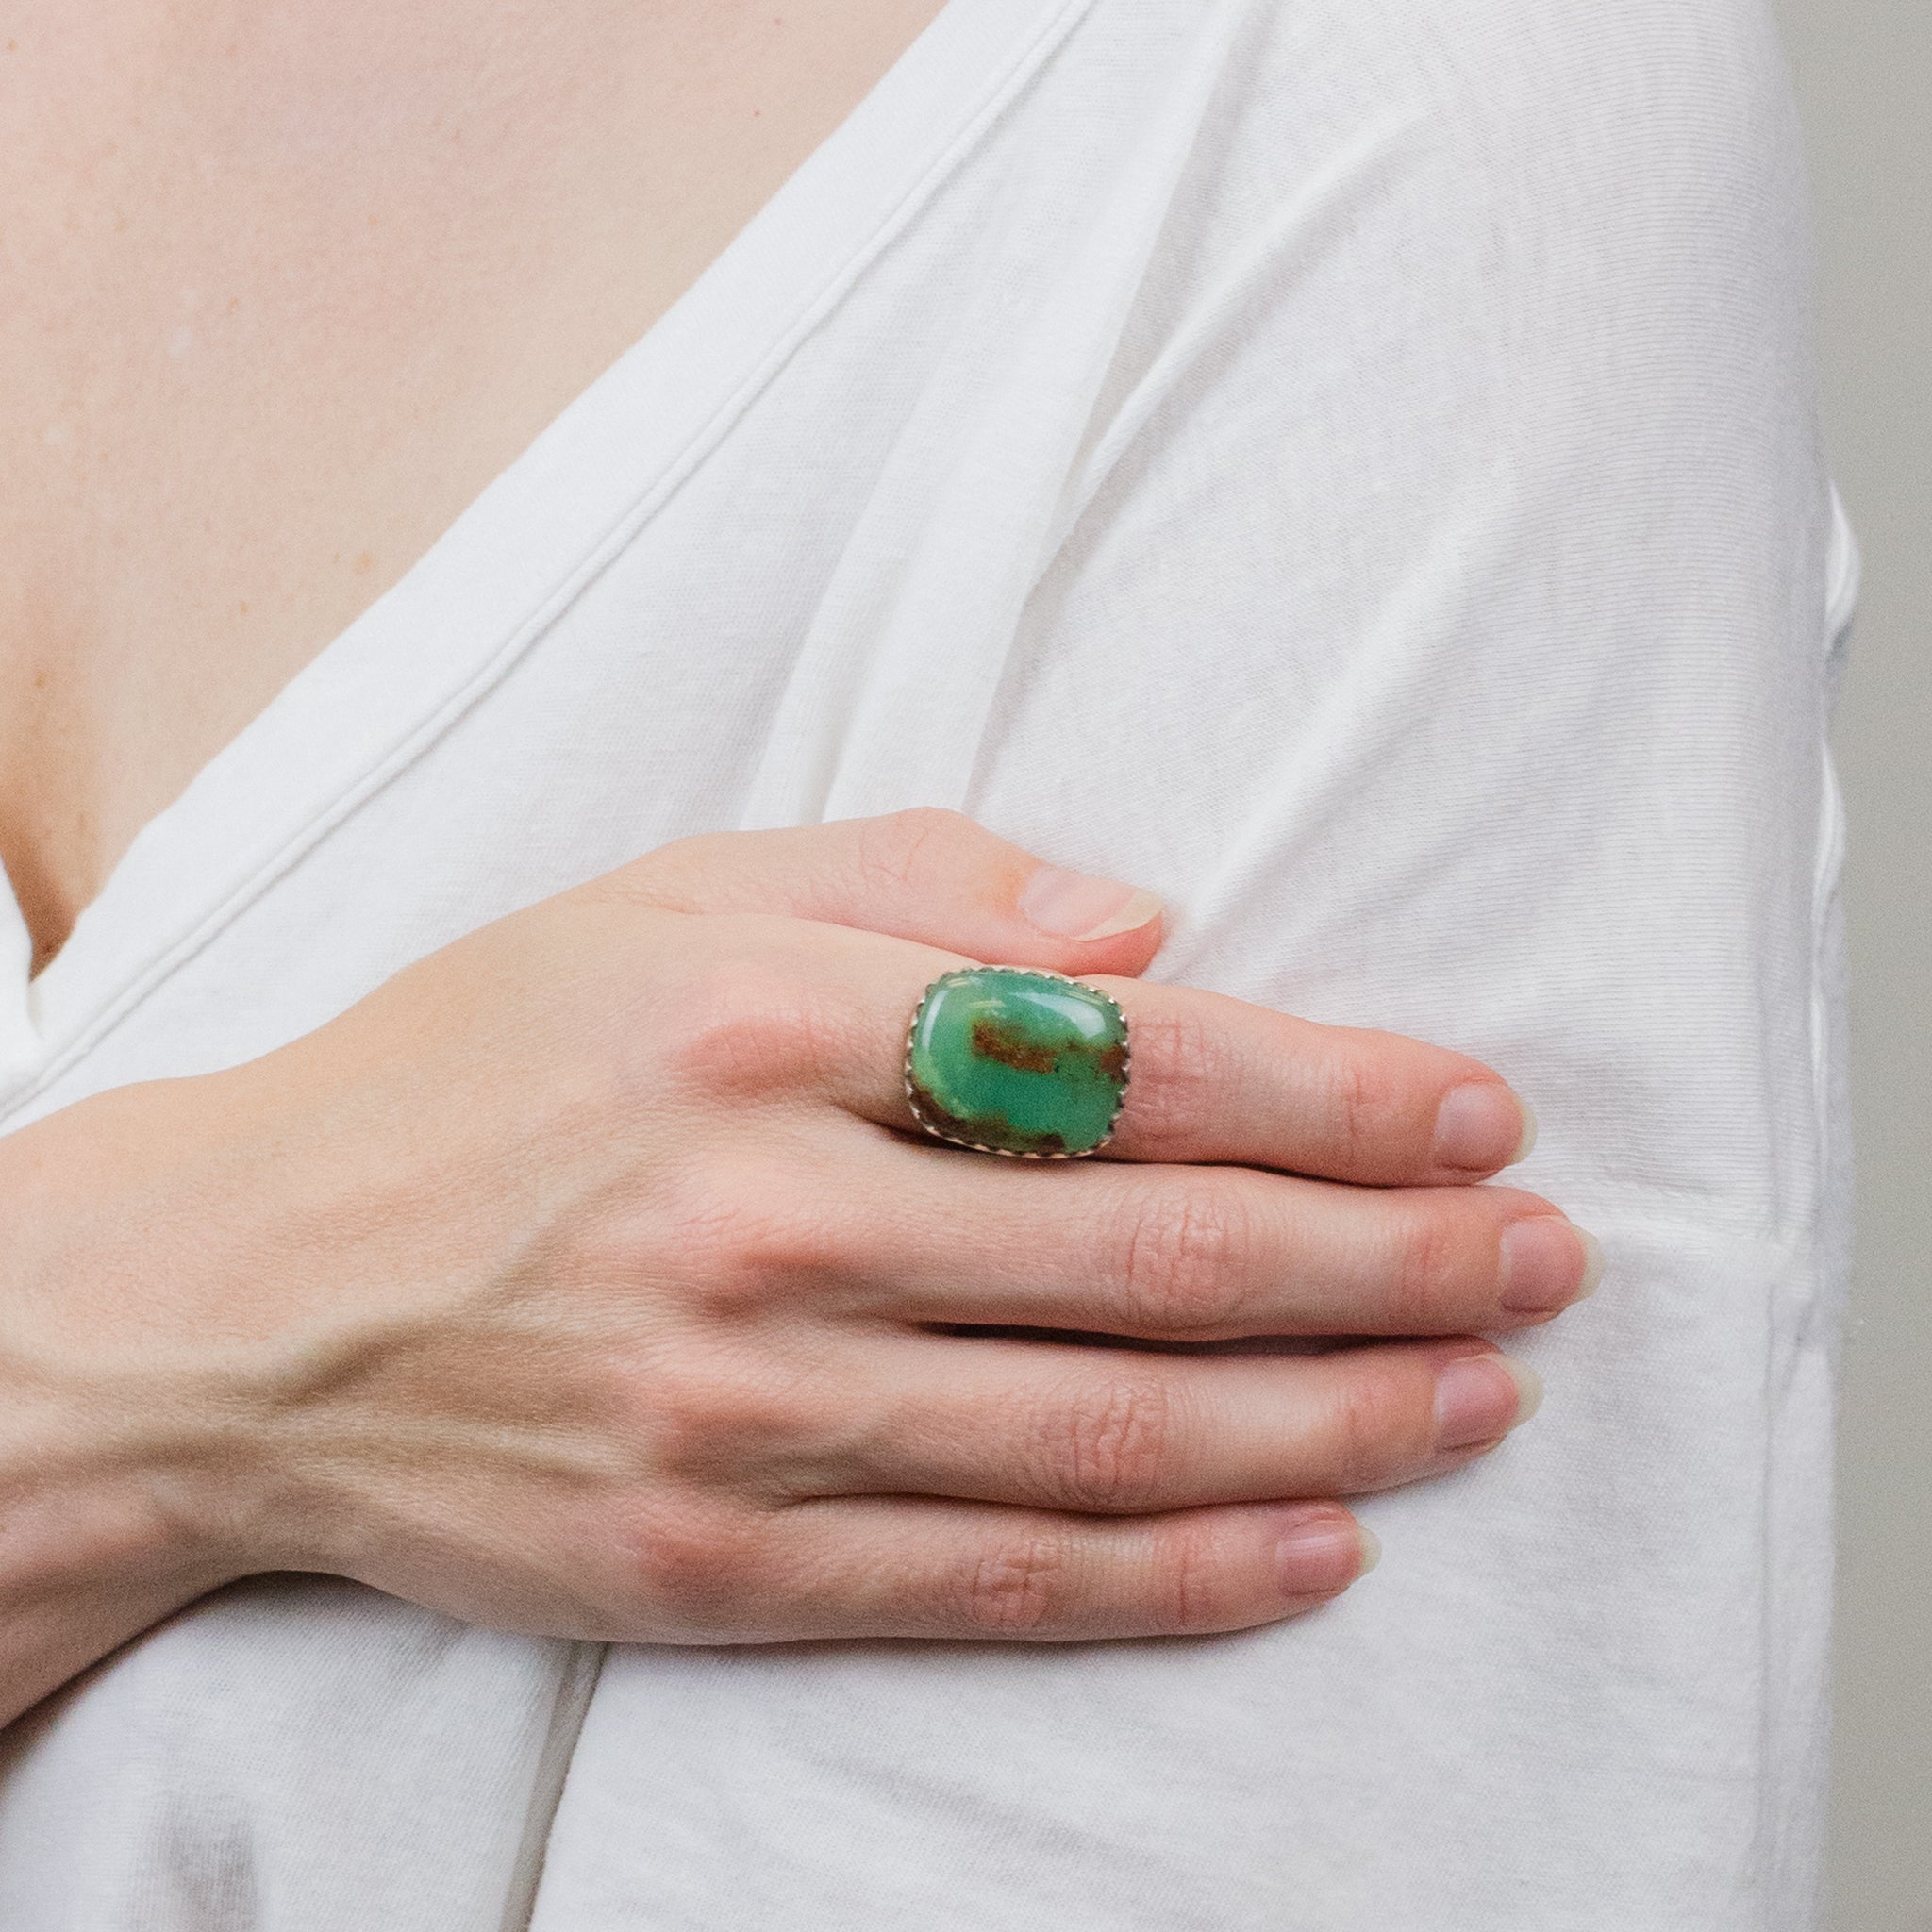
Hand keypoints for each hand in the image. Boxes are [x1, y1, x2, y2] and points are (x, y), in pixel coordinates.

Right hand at [0, 811, 1594, 1710]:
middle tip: (1538, 1259)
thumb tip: (1143, 929)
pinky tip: (1312, 1544)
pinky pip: (997, 1575)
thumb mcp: (660, 897)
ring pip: (1109, 1431)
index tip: (1465, 1113)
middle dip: (1386, 1258)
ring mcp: (745, 1410)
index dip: (1329, 1092)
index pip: (1126, 1064)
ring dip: (1332, 1420)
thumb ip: (912, 884)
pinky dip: (1176, 1570)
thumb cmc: (467, 1068)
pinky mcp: (716, 1559)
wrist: (239, 1301)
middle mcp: (769, 1220)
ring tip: (1480, 1397)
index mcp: (764, 1024)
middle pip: (1157, 1256)